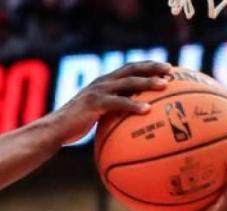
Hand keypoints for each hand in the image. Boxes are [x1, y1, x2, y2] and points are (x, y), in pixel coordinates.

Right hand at [51, 61, 171, 143]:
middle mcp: (101, 82)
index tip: (166, 67)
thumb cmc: (74, 127)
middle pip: (131, 69)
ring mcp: (97, 91)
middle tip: (171, 69)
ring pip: (127, 82)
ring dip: (147, 82)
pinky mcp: (94, 103)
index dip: (147, 65)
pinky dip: (133, 104)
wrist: (54, 129)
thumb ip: (110, 114)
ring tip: (164, 85)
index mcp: (103, 83)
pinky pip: (118, 102)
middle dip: (152, 67)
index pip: (128, 68)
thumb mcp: (94, 117)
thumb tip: (128, 126)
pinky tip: (147, 110)